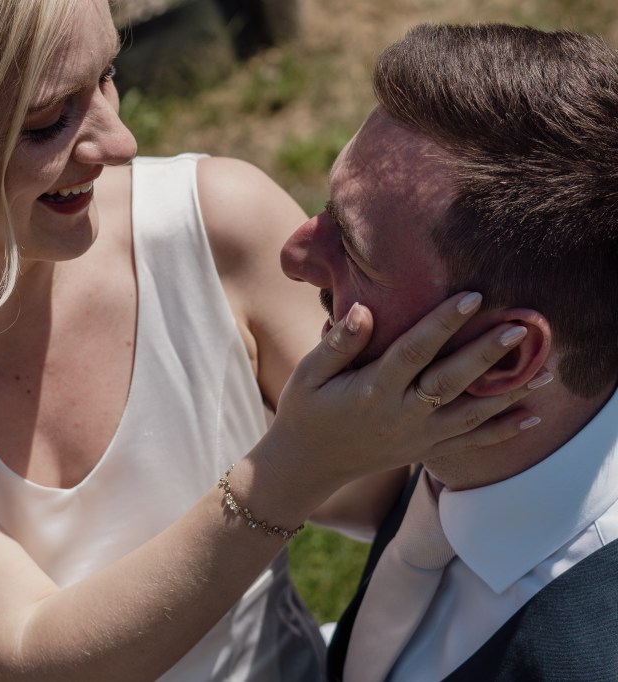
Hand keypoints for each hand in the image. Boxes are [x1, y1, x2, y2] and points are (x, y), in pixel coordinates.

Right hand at [263, 292, 546, 508]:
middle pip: (452, 381)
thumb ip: (337, 344)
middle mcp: (400, 414)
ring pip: (471, 412)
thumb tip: (364, 309)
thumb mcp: (308, 374)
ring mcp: (417, 436)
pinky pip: (469, 442)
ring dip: (510, 391)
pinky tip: (531, 417)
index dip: (443, 323)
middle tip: (522, 328)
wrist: (307, 465)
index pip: (413, 352)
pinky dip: (502, 431)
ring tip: (545, 368)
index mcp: (372, 390)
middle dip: (488, 354)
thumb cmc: (306, 409)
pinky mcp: (425, 449)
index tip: (472, 297)